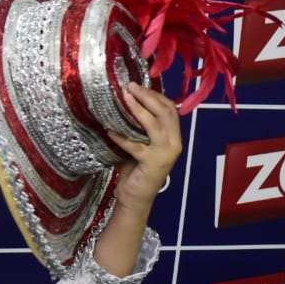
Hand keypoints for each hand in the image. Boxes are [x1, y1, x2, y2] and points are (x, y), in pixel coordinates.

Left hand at [107, 82, 182, 211]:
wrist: (136, 198)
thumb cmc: (136, 170)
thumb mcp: (141, 144)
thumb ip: (139, 129)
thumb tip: (124, 105)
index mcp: (174, 136)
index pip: (170, 109)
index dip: (156, 95)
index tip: (139, 85)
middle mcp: (175, 143)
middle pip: (166, 112)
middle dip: (148, 96)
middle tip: (131, 86)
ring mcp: (166, 153)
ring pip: (155, 125)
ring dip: (139, 109)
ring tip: (125, 97)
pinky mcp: (152, 163)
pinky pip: (135, 145)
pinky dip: (121, 137)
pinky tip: (109, 130)